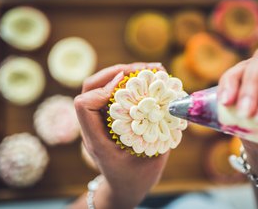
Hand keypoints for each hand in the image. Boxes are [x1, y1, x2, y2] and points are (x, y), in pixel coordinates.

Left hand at [74, 62, 168, 208]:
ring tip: (150, 69)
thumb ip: (160, 134)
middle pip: (90, 87)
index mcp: (97, 141)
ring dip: (123, 73)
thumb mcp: (151, 160)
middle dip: (116, 71)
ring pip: (100, 85)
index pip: (84, 105)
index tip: (127, 85)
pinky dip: (128, 82)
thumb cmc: (136, 179)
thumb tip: (173, 106)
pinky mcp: (107, 116)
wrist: (124, 188)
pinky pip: (112, 92)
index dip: (104, 89)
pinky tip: (148, 80)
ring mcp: (98, 120)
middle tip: (145, 68)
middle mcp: (93, 127)